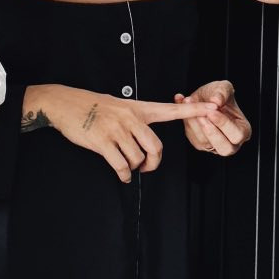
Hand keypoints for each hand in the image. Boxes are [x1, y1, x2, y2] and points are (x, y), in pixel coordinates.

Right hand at [24, 84, 211, 183]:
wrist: (65, 104)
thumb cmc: (92, 106)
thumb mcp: (119, 105)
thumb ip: (135, 119)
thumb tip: (144, 140)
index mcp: (138, 108)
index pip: (171, 110)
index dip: (193, 111)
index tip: (212, 108)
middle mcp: (130, 118)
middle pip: (155, 148)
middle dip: (152, 164)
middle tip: (145, 167)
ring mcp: (117, 130)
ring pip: (137, 159)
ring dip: (133, 168)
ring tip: (125, 165)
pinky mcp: (103, 141)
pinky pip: (120, 165)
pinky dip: (123, 175)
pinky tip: (120, 174)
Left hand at [176, 80, 251, 156]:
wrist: (204, 96)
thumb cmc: (219, 94)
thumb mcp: (223, 87)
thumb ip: (222, 92)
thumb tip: (216, 101)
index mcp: (243, 130)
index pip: (237, 135)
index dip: (224, 124)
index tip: (212, 112)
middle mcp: (231, 142)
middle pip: (225, 149)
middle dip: (211, 132)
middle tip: (201, 116)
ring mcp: (215, 145)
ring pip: (204, 143)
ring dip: (195, 124)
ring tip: (190, 104)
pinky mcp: (200, 143)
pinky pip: (193, 138)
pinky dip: (187, 122)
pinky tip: (184, 106)